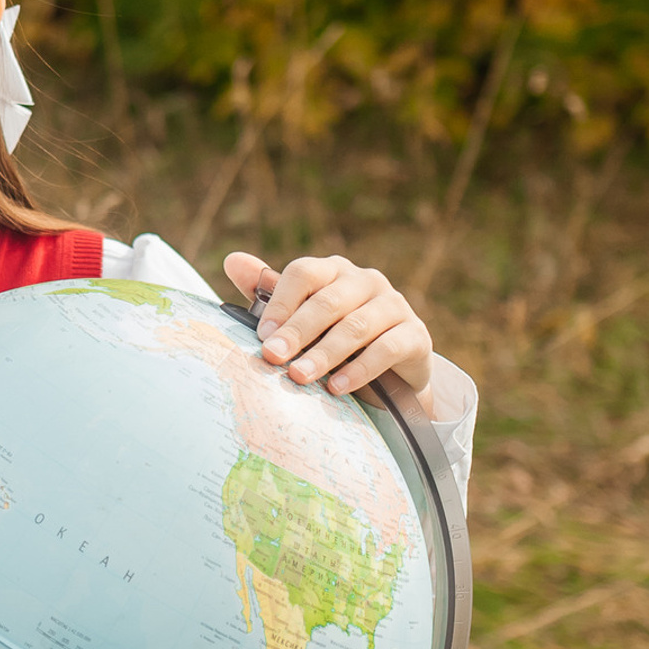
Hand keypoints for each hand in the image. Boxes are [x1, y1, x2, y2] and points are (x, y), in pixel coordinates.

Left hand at [223, 252, 435, 409]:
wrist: (388, 373)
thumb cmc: (331, 338)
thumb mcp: (299, 317)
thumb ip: (268, 293)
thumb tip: (232, 260)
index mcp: (332, 270)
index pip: (304, 273)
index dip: (281, 302)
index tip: (262, 335)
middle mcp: (365, 280)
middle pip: (327, 301)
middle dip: (297, 331)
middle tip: (273, 358)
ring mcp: (394, 304)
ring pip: (356, 325)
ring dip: (325, 354)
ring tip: (300, 376)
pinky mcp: (416, 334)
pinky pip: (388, 348)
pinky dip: (360, 369)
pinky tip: (337, 387)